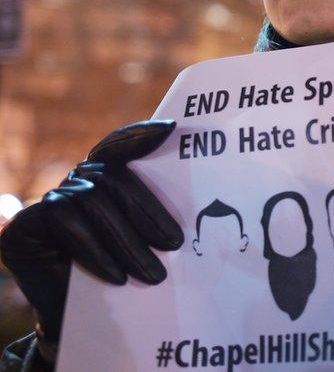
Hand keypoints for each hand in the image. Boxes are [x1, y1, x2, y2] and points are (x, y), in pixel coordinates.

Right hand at [0, 120, 182, 345]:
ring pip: (93, 203)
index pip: (120, 146)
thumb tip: (198, 200)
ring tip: (154, 274)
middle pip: (113, 179)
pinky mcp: (25, 223)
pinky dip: (95, 250)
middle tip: (175, 244)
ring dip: (127, 241)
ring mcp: (50, 199)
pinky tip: (117, 276)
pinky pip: (66, 224)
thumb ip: (154, 213)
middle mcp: (76, 181)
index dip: (140, 135)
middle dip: (147, 212)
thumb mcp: (142, 239)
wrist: (75, 315)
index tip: (171, 129)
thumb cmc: (120, 270)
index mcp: (105, 176)